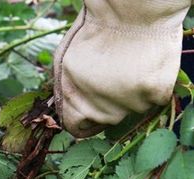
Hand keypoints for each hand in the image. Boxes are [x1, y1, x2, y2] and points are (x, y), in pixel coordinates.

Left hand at [54, 0, 191, 137]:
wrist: (132, 11)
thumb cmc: (95, 31)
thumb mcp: (65, 59)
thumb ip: (65, 89)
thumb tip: (66, 111)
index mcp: (73, 98)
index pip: (75, 126)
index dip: (81, 121)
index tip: (87, 116)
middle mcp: (100, 107)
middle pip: (105, 120)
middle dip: (106, 104)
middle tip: (112, 79)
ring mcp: (129, 103)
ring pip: (130, 109)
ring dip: (129, 95)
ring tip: (128, 67)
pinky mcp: (154, 95)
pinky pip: (152, 99)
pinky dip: (151, 87)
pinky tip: (145, 67)